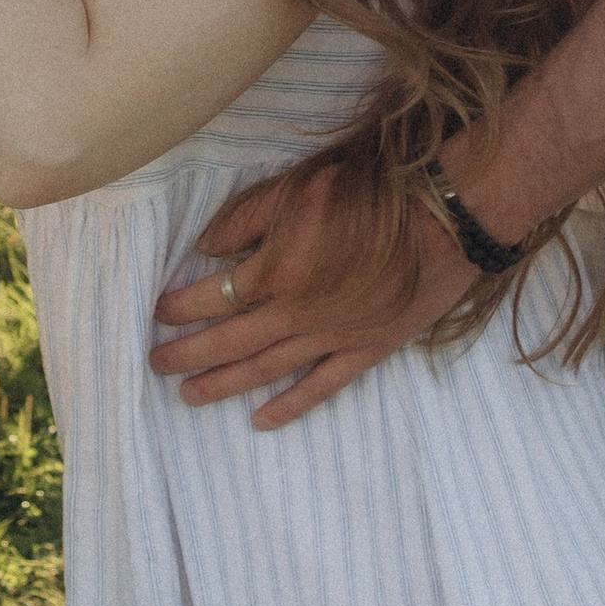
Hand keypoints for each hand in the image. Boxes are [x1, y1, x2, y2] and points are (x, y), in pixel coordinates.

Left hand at [150, 165, 477, 428]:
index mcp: (276, 271)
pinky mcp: (368, 348)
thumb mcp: (298, 186)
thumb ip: (246, 217)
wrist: (449, 217)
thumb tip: (206, 246)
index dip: (180, 307)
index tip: (157, 314)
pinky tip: (261, 419)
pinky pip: (321, 386)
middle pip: (228, 341)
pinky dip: (290, 406)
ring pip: (266, 370)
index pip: (212, 297)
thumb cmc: (375, 191)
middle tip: (155, 364)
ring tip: (189, 395)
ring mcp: (333, 337)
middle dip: (187, 354)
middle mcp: (297, 313)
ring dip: (223, 384)